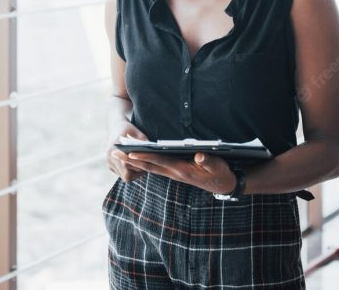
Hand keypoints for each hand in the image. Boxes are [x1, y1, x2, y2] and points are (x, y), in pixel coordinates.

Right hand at [106, 121, 148, 182]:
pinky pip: (123, 174)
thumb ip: (144, 144)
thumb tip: (155, 154)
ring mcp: (109, 164)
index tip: (147, 163)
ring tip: (143, 163)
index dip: (138, 165)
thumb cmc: (128, 129)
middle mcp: (109, 159)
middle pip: (127, 175)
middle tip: (148, 165)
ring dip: (135, 172)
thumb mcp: (138, 133)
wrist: (115, 127)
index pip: (126, 165)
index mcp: (113, 149)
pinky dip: (131, 171)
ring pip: (125, 177)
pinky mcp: (111, 167)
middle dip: (138, 171)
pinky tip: (136, 163)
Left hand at [120, 151, 236, 193]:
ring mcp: (172, 174)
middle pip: (148, 165)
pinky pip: (154, 168)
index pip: (160, 162)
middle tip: (114, 153)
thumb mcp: (219, 166)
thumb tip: (200, 154)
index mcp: (182, 170)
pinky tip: (135, 157)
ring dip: (133, 161)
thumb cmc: (221, 173)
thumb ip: (209, 160)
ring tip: (119, 153)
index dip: (145, 157)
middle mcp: (174, 173)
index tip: (130, 153)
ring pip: (149, 167)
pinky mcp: (174, 172)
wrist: (223, 185)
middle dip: (131, 159)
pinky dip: (143, 162)